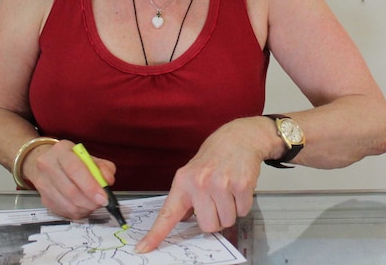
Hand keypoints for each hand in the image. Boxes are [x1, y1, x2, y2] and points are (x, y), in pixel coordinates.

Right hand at [23, 139, 116, 220]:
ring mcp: (42, 183)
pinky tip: (84, 206)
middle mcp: (47, 166)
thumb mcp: (89, 157)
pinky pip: (64, 211)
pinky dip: (78, 212)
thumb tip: (108, 181)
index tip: (104, 197)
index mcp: (60, 151)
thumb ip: (103, 167)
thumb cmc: (71, 160)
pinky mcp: (43, 199)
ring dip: (85, 208)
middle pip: (70, 190)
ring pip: (67, 204)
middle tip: (103, 203)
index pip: (75, 170)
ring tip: (94, 204)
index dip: (90, 186)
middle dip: (90, 201)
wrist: (48, 163)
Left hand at [136, 118, 266, 252]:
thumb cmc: (213, 157)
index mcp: (183, 182)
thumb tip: (184, 218)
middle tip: (216, 200)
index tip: (143, 248)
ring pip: (226, 221)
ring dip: (230, 211)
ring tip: (228, 191)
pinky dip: (242, 204)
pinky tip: (238, 187)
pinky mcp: (241, 185)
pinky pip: (242, 212)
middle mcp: (200, 183)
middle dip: (215, 218)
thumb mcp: (191, 172)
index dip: (156, 234)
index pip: (168, 214)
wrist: (238, 138)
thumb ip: (186, 197)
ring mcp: (221, 184)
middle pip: (207, 226)